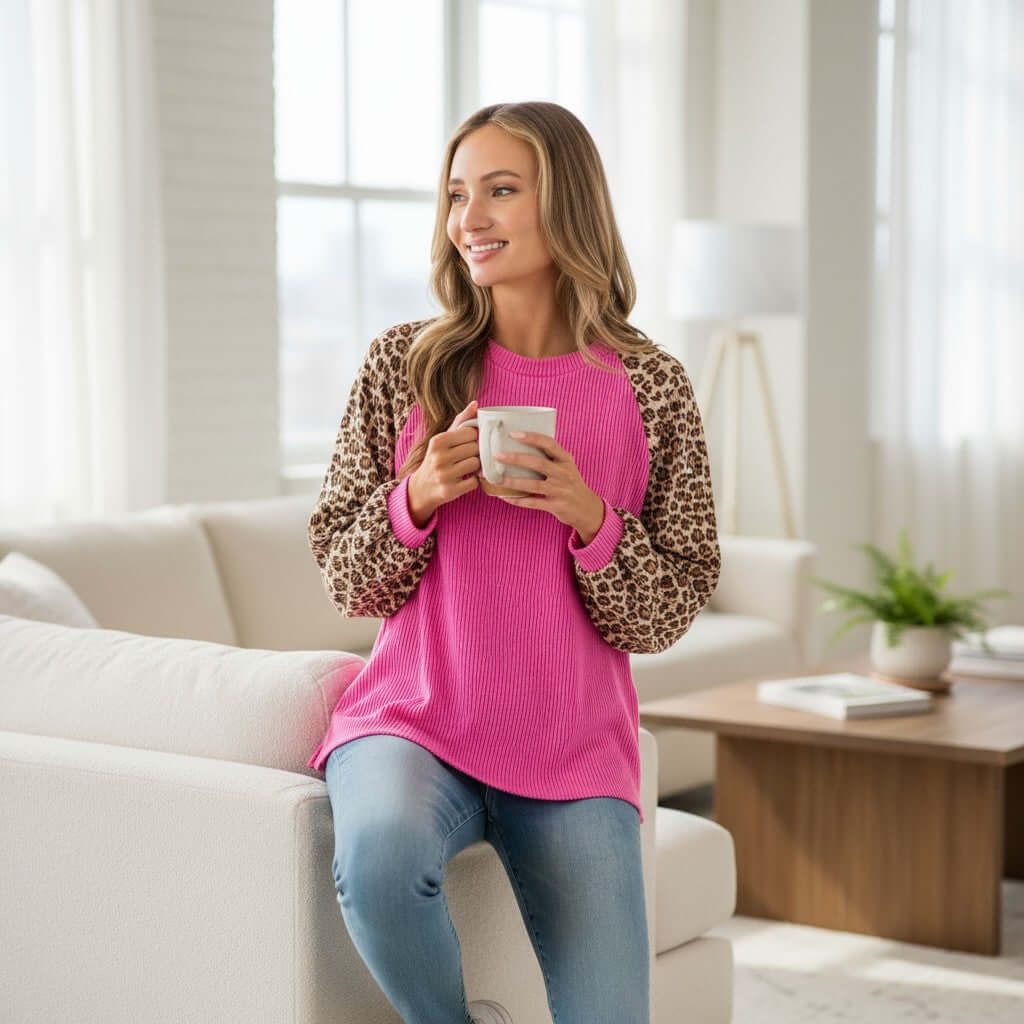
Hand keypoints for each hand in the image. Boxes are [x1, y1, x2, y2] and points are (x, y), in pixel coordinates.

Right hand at [408, 400, 480, 523]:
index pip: (471, 433)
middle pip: (474, 449)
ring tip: (465, 468)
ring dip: (474, 468)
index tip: (466, 444)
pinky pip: (474, 482)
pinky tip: (464, 480)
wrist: (421, 488)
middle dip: (473, 453)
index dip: (473, 439)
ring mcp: (444, 475)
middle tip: (465, 458)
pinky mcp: (450, 491)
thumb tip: (476, 404)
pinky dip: (472, 482)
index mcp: (438, 441)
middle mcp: (439, 457)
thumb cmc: (437, 458)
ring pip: (476, 464)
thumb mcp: (444, 439)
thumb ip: (461, 421)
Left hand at [493, 430, 604, 542]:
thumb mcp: (566, 466)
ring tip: (497, 479)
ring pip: (534, 485)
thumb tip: (521, 443)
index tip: (514, 434)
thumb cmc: (570, 483)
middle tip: (498, 455)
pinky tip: (505, 497)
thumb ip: (550, 456)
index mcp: (566, 460)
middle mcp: (564, 474)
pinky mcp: (556, 506)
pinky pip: (534, 503)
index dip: (532, 438)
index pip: (549, 444)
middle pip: (539, 463)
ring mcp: (561, 491)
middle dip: (517, 459)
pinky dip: (518, 500)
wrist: (587, 508)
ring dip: (514, 482)